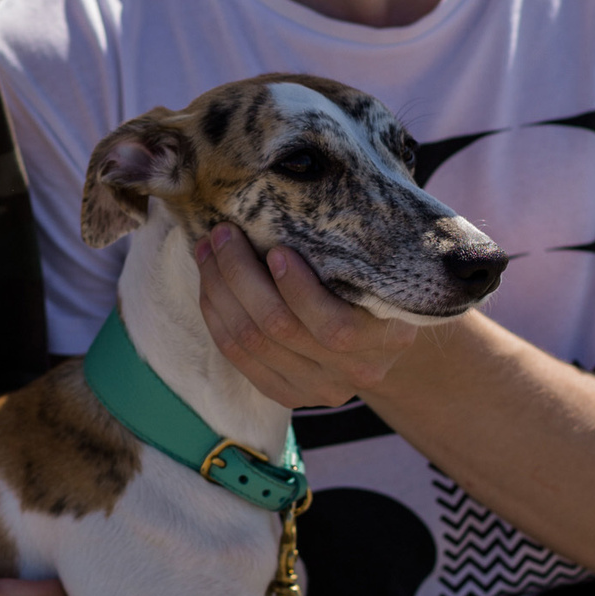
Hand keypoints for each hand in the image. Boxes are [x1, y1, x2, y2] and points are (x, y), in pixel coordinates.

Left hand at [193, 226, 419, 408]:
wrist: (382, 338)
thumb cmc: (377, 283)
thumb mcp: (382, 266)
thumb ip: (355, 250)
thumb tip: (303, 200)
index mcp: (386, 340)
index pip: (332, 327)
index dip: (297, 289)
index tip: (278, 250)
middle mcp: (352, 373)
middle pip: (279, 328)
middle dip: (241, 275)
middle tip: (223, 233)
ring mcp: (317, 390)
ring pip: (249, 341)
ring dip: (220, 290)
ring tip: (208, 249)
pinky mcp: (286, 395)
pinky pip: (236, 357)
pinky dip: (216, 316)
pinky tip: (209, 284)